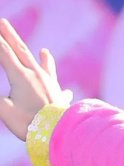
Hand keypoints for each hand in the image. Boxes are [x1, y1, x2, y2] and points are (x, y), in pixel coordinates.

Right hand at [0, 18, 71, 141]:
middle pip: (22, 52)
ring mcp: (51, 84)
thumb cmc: (29, 123)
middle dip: (11, 37)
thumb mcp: (4, 109)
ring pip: (45, 67)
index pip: (5, 53)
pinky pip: (59, 88)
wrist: (59, 133)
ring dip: (42, 58)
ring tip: (45, 51)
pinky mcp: (60, 96)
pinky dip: (61, 89)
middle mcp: (38, 75)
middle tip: (3, 22)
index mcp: (21, 76)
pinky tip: (66, 91)